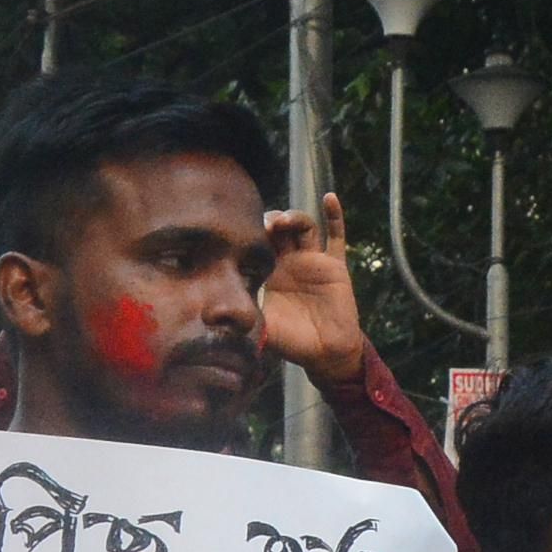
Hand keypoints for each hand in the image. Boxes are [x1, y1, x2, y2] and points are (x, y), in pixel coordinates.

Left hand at [258, 192, 373, 389]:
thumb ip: (243, 316)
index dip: (251, 234)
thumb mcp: (261, 325)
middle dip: (271, 221)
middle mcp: (289, 261)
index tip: (241, 231)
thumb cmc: (291, 341)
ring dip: (294, 218)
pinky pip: (336, 237)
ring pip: (304, 227)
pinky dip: (334, 215)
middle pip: (279, 229)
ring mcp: (312, 261)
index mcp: (269, 272)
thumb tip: (215, 314)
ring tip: (284, 221)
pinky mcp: (334, 266)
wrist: (324, 353)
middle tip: (264, 225)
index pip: (258, 244)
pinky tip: (329, 198)